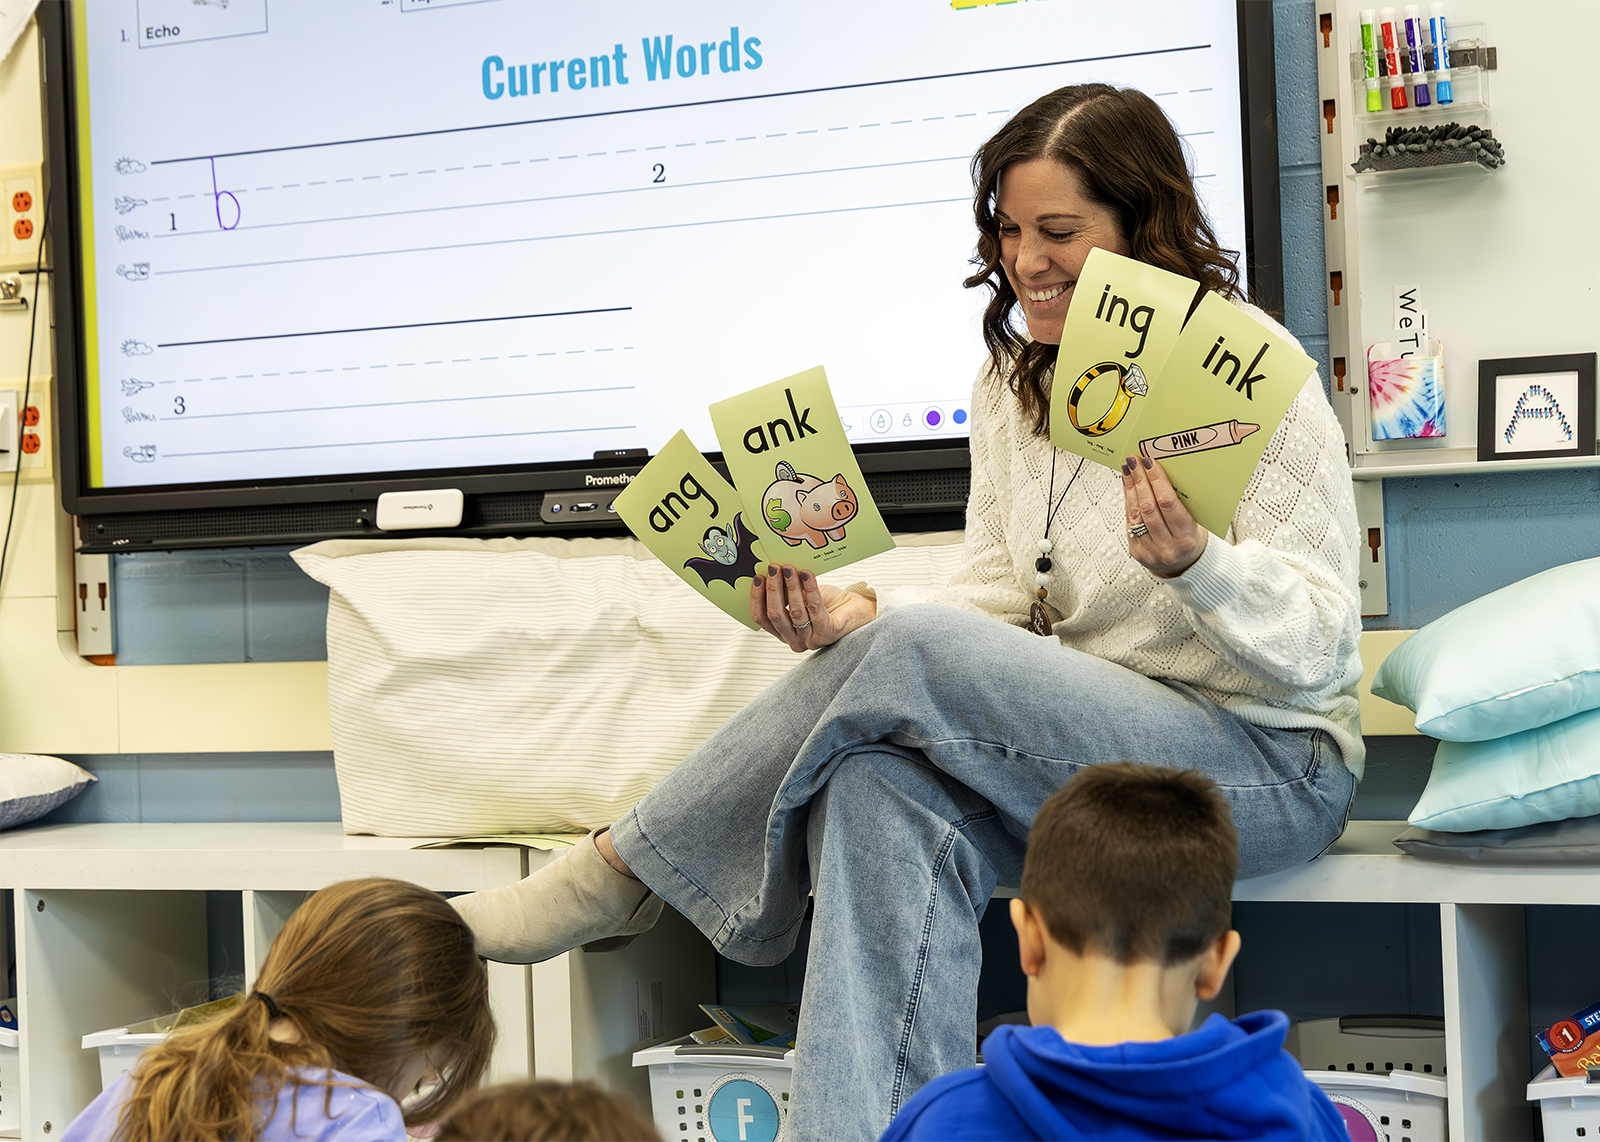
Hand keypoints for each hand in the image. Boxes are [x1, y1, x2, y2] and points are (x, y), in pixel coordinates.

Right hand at [750, 564, 875, 651]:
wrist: (858, 609)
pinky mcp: (828, 633)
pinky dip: (810, 588)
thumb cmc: (829, 603)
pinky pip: (815, 608)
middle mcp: (795, 641)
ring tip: (789, 568)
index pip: (762, 619)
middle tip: (773, 568)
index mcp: (784, 633)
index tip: (758, 577)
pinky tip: (807, 574)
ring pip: (794, 612)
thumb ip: (785, 592)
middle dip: (772, 589)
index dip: (757, 598)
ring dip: (790, 586)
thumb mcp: (801, 597)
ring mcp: (812, 640)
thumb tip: (770, 571)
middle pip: (775, 615)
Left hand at [1121, 455, 1206, 577]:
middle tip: (1134, 461)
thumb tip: (1159, 473)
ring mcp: (1150, 552)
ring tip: (1128, 470)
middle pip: (1148, 507)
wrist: (1185, 567)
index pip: (1168, 503)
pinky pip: (1130, 523)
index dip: (1157, 480)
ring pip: (1136, 514)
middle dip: (1140, 480)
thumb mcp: (1195, 522)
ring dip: (1130, 489)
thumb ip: (1179, 503)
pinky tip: (1128, 488)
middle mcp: (1167, 547)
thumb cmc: (1192, 539)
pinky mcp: (1137, 553)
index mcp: (1186, 538)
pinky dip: (1128, 503)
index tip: (1149, 462)